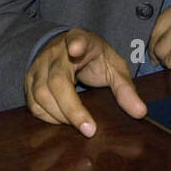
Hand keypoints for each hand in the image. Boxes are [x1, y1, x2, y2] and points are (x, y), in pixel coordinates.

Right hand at [24, 28, 146, 135]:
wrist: (68, 48)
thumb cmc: (94, 58)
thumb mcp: (114, 67)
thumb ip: (125, 89)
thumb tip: (141, 113)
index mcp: (81, 41)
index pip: (77, 39)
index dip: (76, 44)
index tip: (75, 50)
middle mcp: (55, 52)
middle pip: (56, 80)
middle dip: (72, 108)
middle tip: (89, 130)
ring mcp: (38, 65)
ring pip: (41, 94)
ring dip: (60, 116)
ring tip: (79, 126)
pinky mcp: (29, 79)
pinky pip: (33, 103)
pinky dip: (47, 117)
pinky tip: (62, 122)